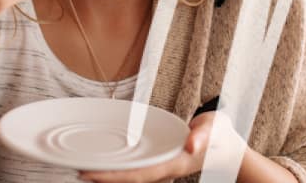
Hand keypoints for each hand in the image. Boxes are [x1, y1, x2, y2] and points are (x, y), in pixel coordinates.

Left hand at [78, 111, 246, 182]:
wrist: (230, 152)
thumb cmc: (222, 137)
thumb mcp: (216, 128)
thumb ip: (204, 135)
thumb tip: (191, 145)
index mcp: (173, 164)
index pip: (136, 174)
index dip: (111, 176)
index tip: (88, 173)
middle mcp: (165, 170)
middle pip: (128, 178)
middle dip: (102, 176)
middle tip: (74, 168)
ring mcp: (163, 169)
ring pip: (130, 176)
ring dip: (108, 173)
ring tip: (82, 166)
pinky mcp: (161, 164)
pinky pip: (135, 169)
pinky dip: (119, 167)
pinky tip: (106, 160)